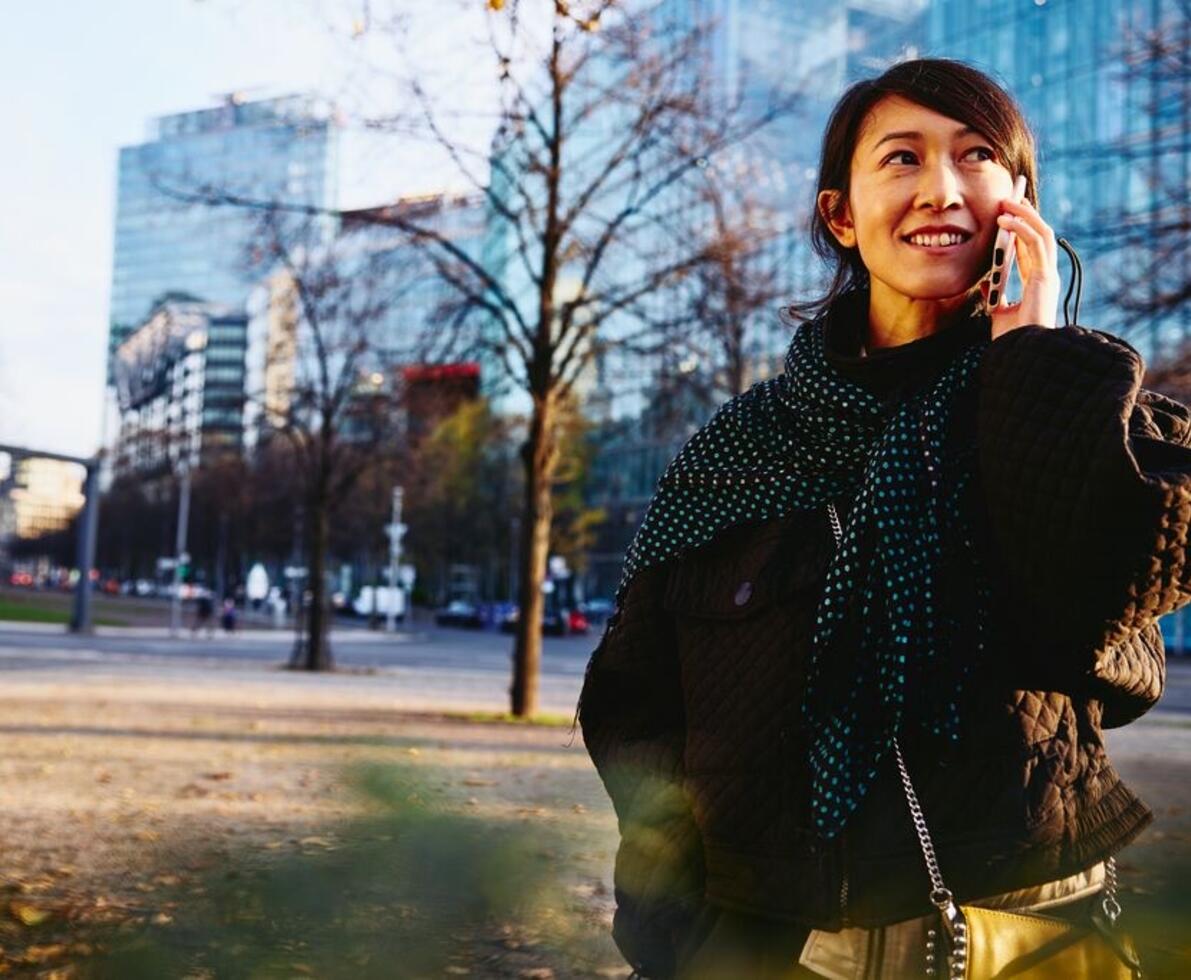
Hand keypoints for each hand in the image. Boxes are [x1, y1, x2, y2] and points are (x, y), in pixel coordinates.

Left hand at [978, 197, 1060, 338]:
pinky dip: (1021, 228)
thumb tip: (983, 282)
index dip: (1021, 228)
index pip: (1031, 248)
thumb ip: (995, 295)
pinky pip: (1036, 243)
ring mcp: (1047, 275)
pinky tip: (1005, 220)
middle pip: (1039, 236)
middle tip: (1008, 198)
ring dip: (1024, 215)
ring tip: (1007, 201)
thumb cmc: (1013, 339)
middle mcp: (1045, 276)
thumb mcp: (999, 312)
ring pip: (1041, 233)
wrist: (1021, 354)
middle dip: (1025, 214)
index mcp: (1036, 283)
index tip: (1008, 213)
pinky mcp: (1044, 276)